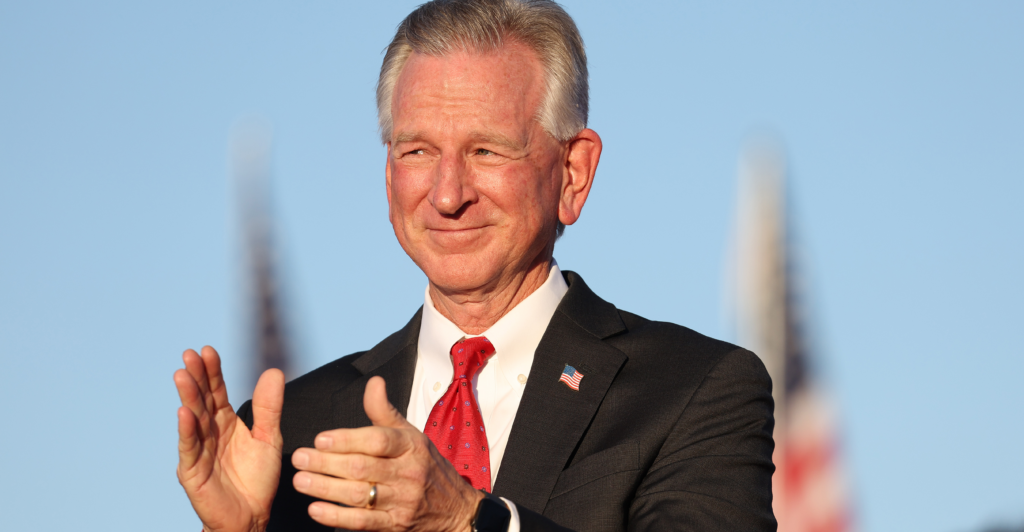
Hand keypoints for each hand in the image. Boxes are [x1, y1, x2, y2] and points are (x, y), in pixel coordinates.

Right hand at [175, 346, 284, 531]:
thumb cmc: (257, 480)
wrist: (251, 517)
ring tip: (182, 375)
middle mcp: (209, 433)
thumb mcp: (269, 439)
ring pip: (192, 420)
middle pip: (202, 400)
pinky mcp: (193, 472)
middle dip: (196, 378)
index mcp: (226, 423)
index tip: (208, 350)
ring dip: (187, 397)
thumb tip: (274, 371)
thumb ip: (269, 408)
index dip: (212, 372)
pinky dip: (187, 430)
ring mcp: (198, 451)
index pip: (217, 392)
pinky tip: (184, 412)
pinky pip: (190, 448)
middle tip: (190, 355)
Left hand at [290, 376, 483, 530]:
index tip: (320, 438)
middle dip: (327, 463)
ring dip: (326, 488)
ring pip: (359, 494)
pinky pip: (363, 522)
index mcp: (411, 446)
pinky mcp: (395, 525)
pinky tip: (316, 510)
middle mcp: (408, 473)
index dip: (347, 439)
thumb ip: (385, 411)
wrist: (456, 509)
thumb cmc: (426, 466)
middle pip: (363, 467)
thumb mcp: (411, 435)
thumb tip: (373, 382)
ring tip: (300, 481)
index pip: (378, 441)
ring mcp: (402, 502)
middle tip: (299, 458)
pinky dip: (337, 517)